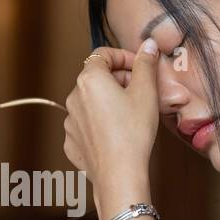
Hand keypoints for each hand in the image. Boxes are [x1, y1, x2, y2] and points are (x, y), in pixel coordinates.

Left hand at [63, 40, 158, 215]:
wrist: (119, 174)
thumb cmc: (133, 132)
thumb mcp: (146, 92)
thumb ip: (146, 64)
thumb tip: (149, 45)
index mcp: (90, 79)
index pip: (103, 54)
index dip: (124, 57)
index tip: (141, 67)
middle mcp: (74, 97)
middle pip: (96, 78)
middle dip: (119, 80)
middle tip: (142, 91)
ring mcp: (70, 121)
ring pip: (91, 102)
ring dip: (109, 101)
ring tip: (131, 115)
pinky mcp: (72, 142)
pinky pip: (86, 124)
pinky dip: (100, 123)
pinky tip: (118, 133)